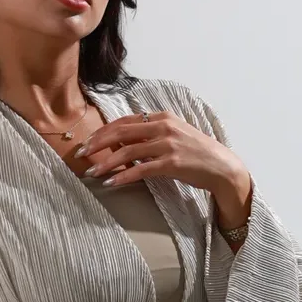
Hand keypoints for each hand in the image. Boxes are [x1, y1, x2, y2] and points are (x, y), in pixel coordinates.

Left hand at [75, 110, 251, 225]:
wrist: (221, 167)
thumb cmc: (196, 153)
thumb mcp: (173, 136)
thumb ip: (149, 136)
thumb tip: (122, 144)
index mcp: (161, 117)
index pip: (124, 121)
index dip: (102, 132)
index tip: (86, 142)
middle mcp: (163, 127)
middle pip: (121, 132)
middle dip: (97, 144)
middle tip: (81, 155)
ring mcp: (167, 144)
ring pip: (128, 152)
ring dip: (106, 163)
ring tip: (92, 172)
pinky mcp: (172, 162)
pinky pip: (141, 169)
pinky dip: (123, 177)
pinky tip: (111, 183)